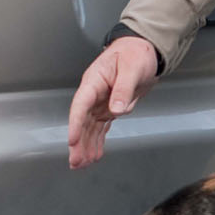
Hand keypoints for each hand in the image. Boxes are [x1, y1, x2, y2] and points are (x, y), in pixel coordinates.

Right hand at [67, 36, 159, 168]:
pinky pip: (100, 128)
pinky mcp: (108, 108)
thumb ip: (123, 89)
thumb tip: (116, 109)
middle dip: (78, 142)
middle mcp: (94, 93)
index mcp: (94, 81)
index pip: (81, 104)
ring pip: (90, 128)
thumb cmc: (135, 53)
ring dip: (86, 146)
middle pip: (82, 121)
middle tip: (75, 161)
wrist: (143, 50)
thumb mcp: (132, 68)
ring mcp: (100, 102)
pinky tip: (94, 154)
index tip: (72, 140)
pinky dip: (97, 141)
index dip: (75, 123)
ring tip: (82, 164)